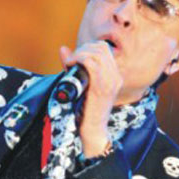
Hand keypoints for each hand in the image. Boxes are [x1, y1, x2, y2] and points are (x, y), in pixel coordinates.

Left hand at [59, 41, 122, 155]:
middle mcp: (116, 77)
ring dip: (80, 54)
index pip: (104, 48)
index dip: (87, 47)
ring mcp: (111, 82)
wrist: (92, 130)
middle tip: (70, 60)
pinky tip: (70, 65)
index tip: (75, 57)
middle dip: (83, 49)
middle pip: (101, 48)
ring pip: (97, 53)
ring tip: (69, 63)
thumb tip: (63, 49)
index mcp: (114, 75)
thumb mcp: (81, 83)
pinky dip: (79, 60)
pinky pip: (92, 64)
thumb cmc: (85, 109)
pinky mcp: (102, 88)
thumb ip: (73, 65)